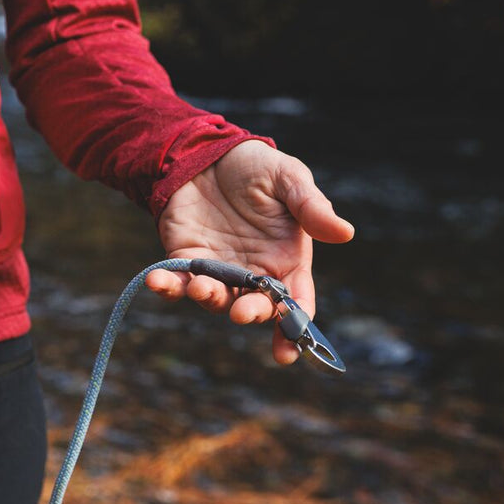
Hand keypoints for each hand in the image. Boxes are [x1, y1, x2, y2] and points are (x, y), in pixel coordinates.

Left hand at [145, 139, 353, 364]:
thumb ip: (312, 208)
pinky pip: (177, 282)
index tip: (289, 350)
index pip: (296, 303)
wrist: (209, 153)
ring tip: (202, 287)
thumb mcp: (290, 179)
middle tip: (243, 313)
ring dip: (209, 298)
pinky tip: (157, 282)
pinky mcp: (184, 260)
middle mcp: (253, 274)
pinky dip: (167, 287)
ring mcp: (218, 271)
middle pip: (256, 308)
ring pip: (216, 299)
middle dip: (251, 314)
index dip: (294, 329)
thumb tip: (346, 233)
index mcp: (287, 261)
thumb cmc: (257, 168)